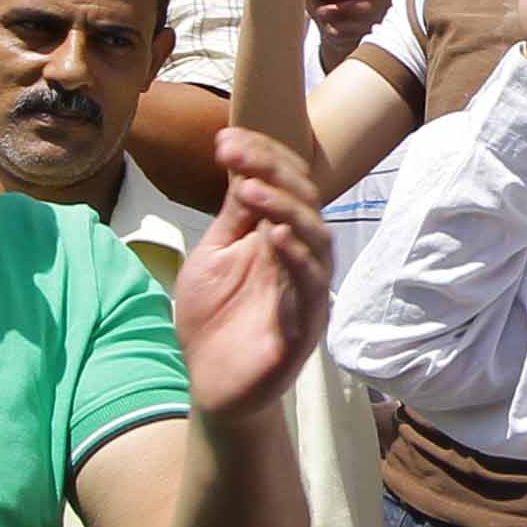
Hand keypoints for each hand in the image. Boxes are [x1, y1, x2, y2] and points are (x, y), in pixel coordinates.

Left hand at [168, 129, 335, 422]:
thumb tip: (243, 167)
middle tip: (235, 153)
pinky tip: (271, 235)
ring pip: (316, 237)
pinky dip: (295, 255)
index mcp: (276, 237)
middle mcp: (298, 257)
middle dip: (272, 170)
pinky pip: (310, 284)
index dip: (261, 157)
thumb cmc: (213, 323)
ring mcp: (305, 289)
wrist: (211, 387)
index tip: (225, 140)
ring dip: (285, 207)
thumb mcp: (213, 258)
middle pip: (304, 201)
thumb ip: (233, 219)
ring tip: (251, 188)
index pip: (284, 184)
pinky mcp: (305, 324)